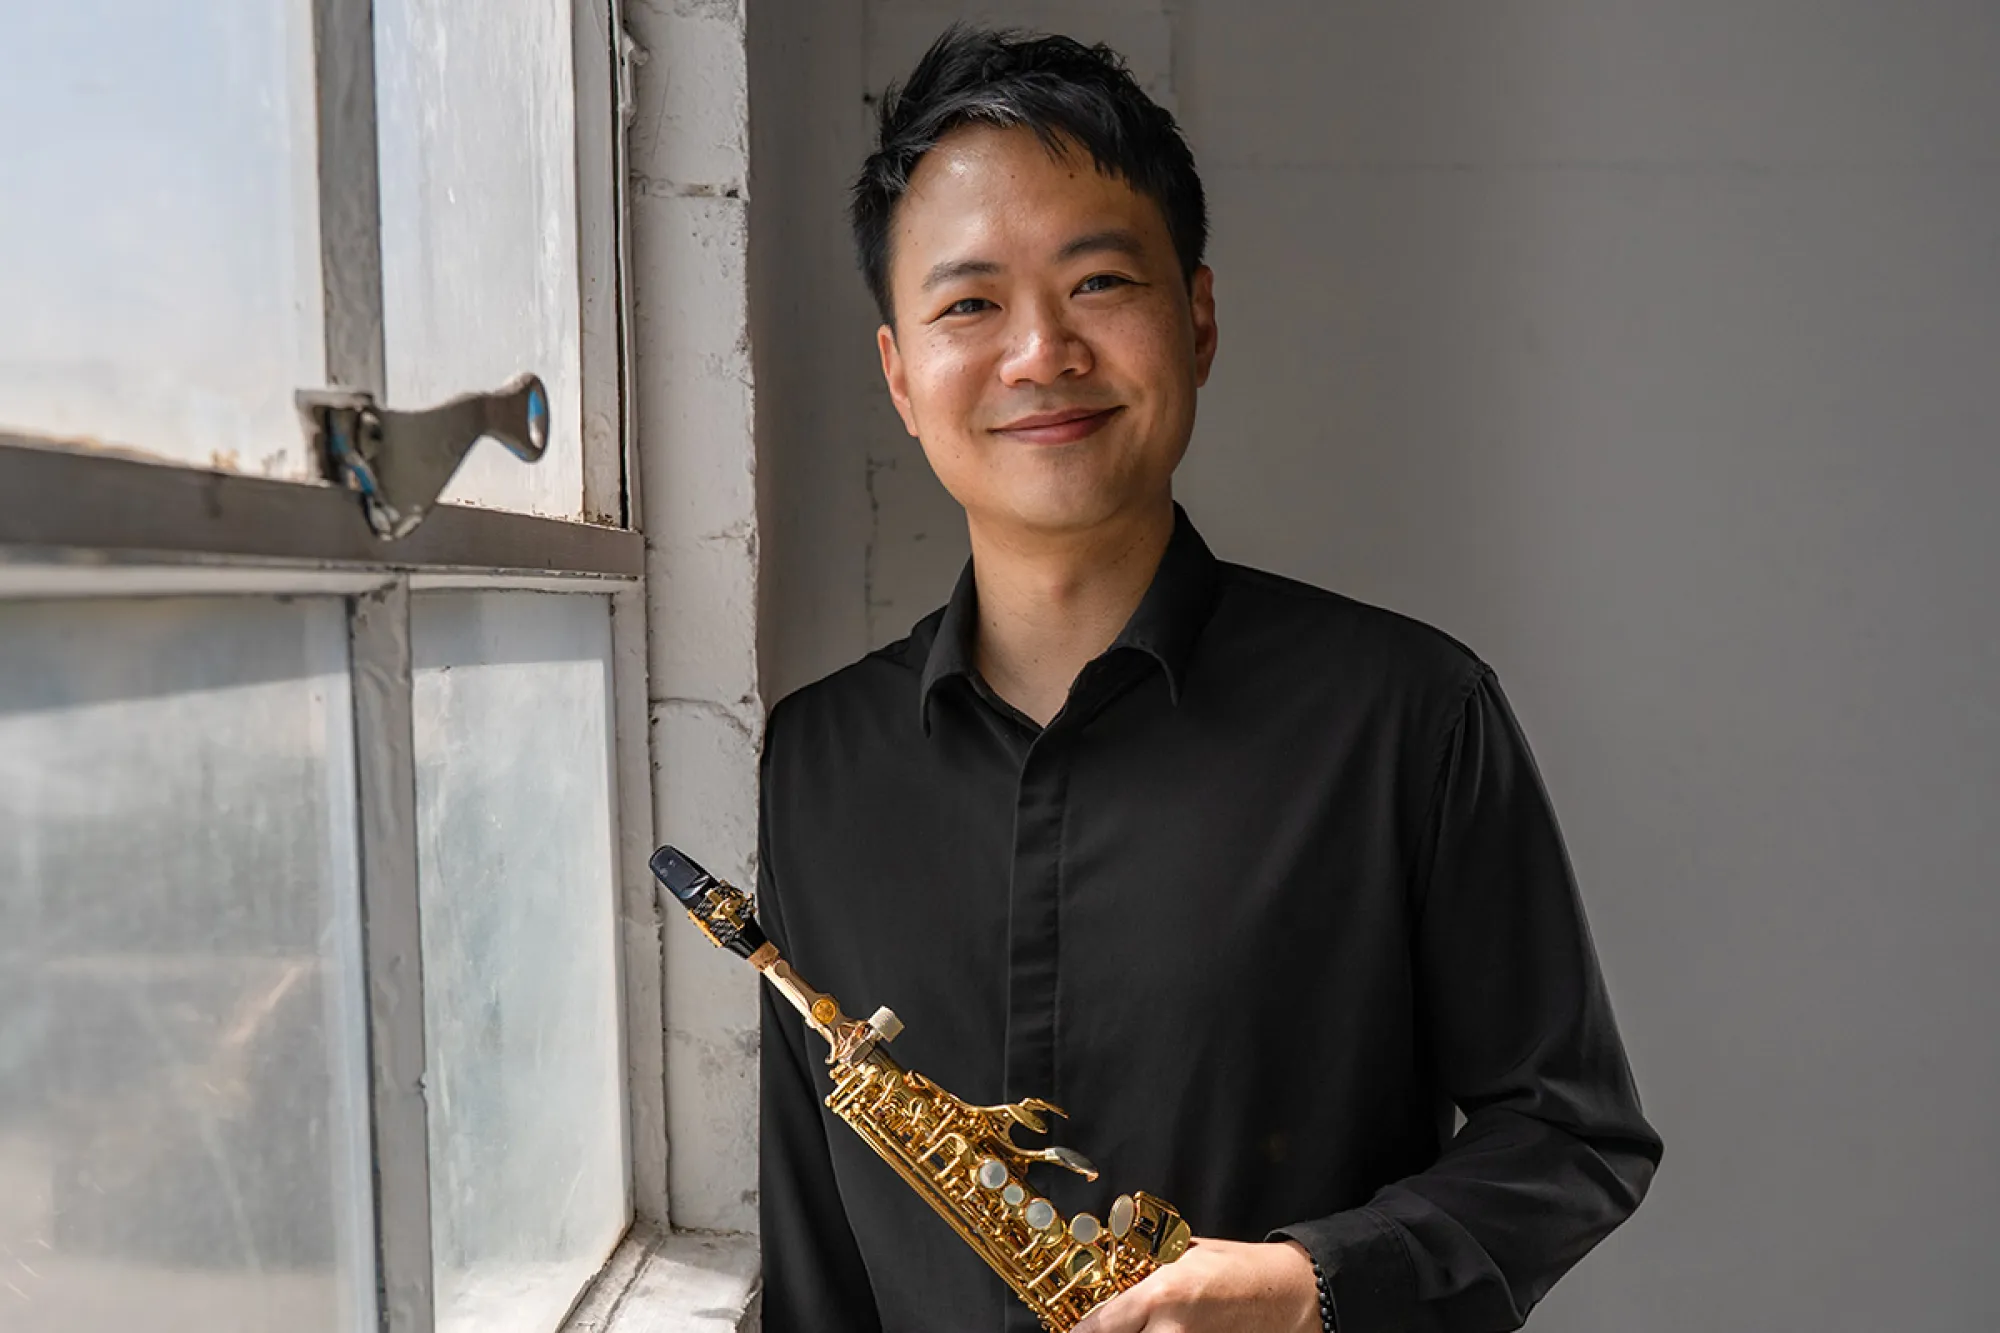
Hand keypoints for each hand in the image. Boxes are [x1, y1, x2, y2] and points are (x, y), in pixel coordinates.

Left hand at [1071, 1237, 1320, 1332]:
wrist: (1290, 1294)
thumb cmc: (1237, 1267)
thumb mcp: (1182, 1256)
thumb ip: (1144, 1278)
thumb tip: (1110, 1294)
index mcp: (1162, 1295)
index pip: (1101, 1327)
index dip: (1081, 1331)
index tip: (1075, 1330)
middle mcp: (1172, 1331)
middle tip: (1104, 1328)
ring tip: (1141, 1327)